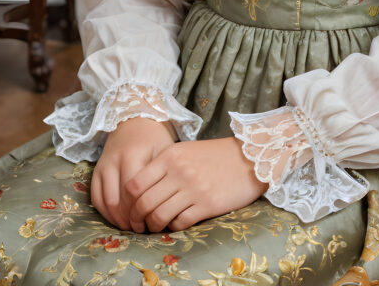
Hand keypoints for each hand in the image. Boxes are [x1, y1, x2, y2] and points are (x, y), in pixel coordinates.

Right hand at [91, 118, 175, 232]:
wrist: (134, 119)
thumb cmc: (154, 138)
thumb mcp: (164, 152)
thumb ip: (162, 177)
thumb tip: (166, 208)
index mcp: (134, 155)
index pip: (134, 192)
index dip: (142, 211)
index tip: (152, 222)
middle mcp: (114, 161)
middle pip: (118, 200)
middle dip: (129, 219)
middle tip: (141, 229)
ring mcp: (103, 166)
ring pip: (105, 202)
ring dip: (117, 219)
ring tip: (131, 226)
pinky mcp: (96, 171)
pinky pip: (96, 198)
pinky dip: (105, 212)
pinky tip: (118, 218)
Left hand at [126, 137, 265, 231]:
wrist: (250, 157)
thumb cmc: (215, 155)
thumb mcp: (186, 151)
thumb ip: (163, 166)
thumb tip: (139, 191)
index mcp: (170, 156)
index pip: (135, 183)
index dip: (128, 201)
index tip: (130, 209)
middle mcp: (179, 171)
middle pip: (144, 203)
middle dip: (137, 219)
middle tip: (138, 224)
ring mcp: (193, 188)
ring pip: (159, 215)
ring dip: (154, 226)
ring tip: (156, 226)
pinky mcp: (207, 204)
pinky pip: (180, 222)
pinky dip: (174, 227)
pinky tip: (176, 222)